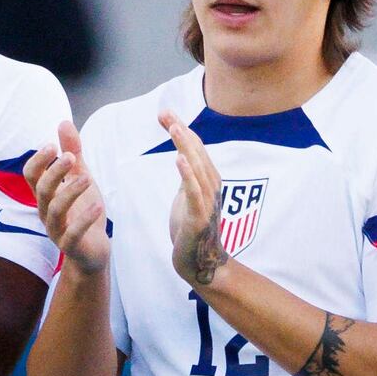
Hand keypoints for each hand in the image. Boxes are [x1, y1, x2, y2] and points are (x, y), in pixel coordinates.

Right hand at [26, 119, 109, 271]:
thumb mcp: (80, 178)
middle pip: (41, 189)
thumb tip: (63, 122)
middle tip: (71, 157)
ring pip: (55, 210)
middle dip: (54, 172)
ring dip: (70, 191)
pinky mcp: (71, 247)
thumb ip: (73, 153)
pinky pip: (72, 234)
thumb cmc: (84, 212)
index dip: (38, 160)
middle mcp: (47, 212)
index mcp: (46, 195)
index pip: (31, 175)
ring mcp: (57, 230)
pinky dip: (84, 219)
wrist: (93, 252)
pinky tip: (97, 206)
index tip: (52, 145)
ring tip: (87, 177)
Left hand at [167, 124, 234, 296]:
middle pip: (196, 153)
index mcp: (207, 180)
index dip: (181, 129)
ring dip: (186, 147)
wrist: (199, 263)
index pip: (194, 148)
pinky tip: (179, 159)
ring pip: (196, 169)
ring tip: (174, 128)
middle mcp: (211, 187)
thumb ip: (187, 175)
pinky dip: (188, 175)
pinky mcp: (199, 218)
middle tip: (165, 113)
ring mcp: (207, 202)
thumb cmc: (192, 229)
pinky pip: (194, 193)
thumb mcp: (187, 196)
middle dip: (181, 132)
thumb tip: (182, 154)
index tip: (165, 112)